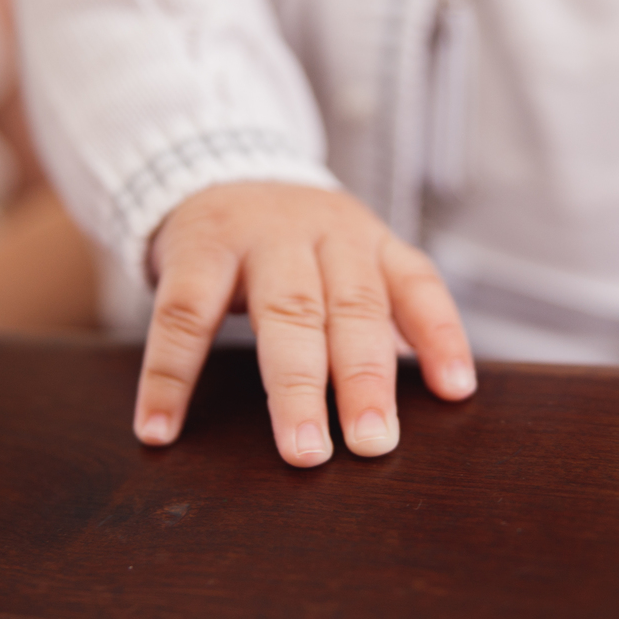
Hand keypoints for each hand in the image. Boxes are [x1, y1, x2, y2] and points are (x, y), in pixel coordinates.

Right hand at [134, 182, 476, 466]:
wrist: (210, 167)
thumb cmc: (290, 242)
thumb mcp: (344, 256)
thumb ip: (380, 311)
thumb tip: (435, 392)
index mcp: (366, 240)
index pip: (415, 284)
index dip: (439, 335)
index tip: (456, 392)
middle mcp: (321, 232)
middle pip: (351, 307)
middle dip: (364, 379)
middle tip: (373, 444)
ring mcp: (258, 236)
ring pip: (283, 313)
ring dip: (295, 388)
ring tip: (301, 451)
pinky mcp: (196, 247)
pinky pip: (183, 315)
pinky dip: (171, 376)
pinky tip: (162, 428)